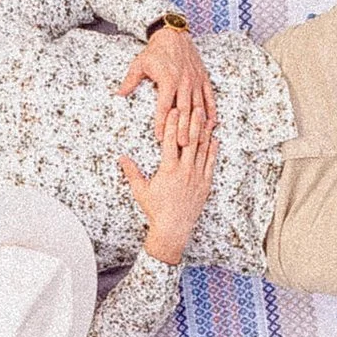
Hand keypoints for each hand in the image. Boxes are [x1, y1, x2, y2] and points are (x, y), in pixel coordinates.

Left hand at [116, 25, 215, 140]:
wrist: (173, 33)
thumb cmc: (155, 50)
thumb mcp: (139, 64)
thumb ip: (130, 81)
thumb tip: (118, 94)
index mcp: (168, 80)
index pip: (164, 107)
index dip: (161, 123)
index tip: (159, 137)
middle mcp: (184, 82)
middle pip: (184, 110)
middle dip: (183, 129)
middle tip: (181, 146)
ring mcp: (195, 80)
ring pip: (198, 106)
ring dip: (198, 124)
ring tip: (198, 140)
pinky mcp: (202, 78)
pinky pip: (209, 97)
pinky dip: (211, 111)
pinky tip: (212, 124)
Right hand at [118, 102, 215, 265]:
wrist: (173, 229)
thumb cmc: (156, 211)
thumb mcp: (140, 191)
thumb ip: (132, 172)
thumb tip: (121, 158)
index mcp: (168, 169)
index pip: (170, 140)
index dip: (172, 123)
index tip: (172, 110)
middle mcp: (185, 170)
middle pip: (189, 140)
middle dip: (191, 122)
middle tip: (193, 106)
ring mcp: (197, 176)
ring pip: (202, 149)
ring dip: (204, 132)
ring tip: (206, 118)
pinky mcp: (205, 184)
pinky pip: (210, 163)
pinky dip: (212, 150)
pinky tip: (214, 139)